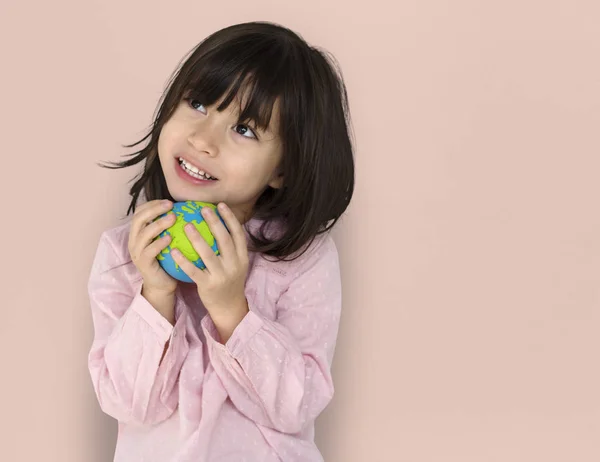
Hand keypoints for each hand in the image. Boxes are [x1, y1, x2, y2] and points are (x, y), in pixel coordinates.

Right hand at [128, 199, 177, 295]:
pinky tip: (170, 238)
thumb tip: (189, 209)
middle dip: (154, 209)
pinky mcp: (143, 263)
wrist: (163, 285)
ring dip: (158, 224)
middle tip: (170, 205)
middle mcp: (134, 240)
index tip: (169, 201)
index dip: (152, 204)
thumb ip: (172, 226)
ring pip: (143, 233)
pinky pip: (149, 251)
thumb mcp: (169, 240)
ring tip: (173, 218)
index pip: (140, 212)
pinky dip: (159, 243)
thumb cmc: (169, 260)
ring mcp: (137, 252)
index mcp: (139, 233)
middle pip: (138, 219)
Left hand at [170, 202, 248, 324]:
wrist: (229, 308)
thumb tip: (218, 224)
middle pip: (224, 240)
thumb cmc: (228, 281)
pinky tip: (173, 250)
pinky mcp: (208, 286)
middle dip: (214, 222)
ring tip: (187, 225)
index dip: (230, 218)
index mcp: (242, 258)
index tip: (220, 205)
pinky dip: (183, 260)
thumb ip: (230, 247)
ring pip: (209, 254)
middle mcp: (234, 265)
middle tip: (203, 209)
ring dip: (197, 239)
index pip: (238, 234)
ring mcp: (221, 276)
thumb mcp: (235, 264)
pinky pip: (194, 271)